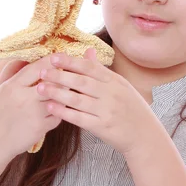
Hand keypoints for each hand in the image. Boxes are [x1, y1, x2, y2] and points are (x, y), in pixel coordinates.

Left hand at [36, 48, 162, 155]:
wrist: (145, 135)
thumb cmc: (131, 108)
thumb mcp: (120, 85)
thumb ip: (101, 70)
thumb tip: (88, 50)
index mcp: (115, 81)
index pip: (90, 67)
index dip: (71, 61)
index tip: (54, 57)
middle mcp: (111, 94)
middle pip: (82, 82)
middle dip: (60, 75)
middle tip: (42, 71)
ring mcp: (107, 110)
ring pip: (77, 99)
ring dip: (57, 93)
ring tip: (40, 89)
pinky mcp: (102, 127)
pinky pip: (79, 118)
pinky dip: (64, 112)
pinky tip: (51, 107)